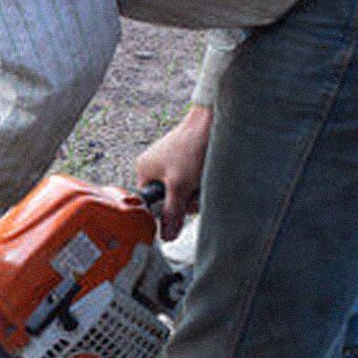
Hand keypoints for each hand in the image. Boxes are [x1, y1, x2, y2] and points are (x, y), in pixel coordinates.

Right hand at [134, 104, 212, 240]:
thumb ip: (172, 214)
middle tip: (193, 192)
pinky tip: (206, 176)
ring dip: (196, 193)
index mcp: (144, 170)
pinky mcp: (188, 161)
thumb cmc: (191, 146)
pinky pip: (192, 183)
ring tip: (202, 181)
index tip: (177, 213)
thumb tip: (166, 235)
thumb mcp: (179, 186)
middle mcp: (156, 167)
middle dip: (185, 201)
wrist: (213, 122)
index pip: (150, 203)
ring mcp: (173, 164)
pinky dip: (201, 183)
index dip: (166, 211)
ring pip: (184, 193)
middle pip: (169, 200)